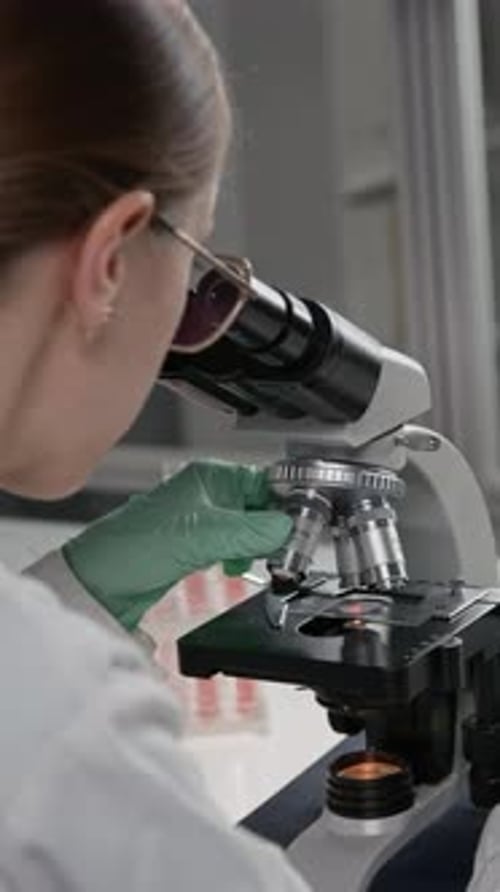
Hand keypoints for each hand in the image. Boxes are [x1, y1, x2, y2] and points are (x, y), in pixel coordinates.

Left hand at [63, 461, 291, 630]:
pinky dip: (240, 555)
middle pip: (259, 505)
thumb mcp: (202, 536)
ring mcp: (201, 519)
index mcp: (208, 477)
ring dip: (258, 544)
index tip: (306, 522)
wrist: (100, 583)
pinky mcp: (194, 544)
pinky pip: (232, 544)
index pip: (264, 481)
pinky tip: (234, 566)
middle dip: (274, 527)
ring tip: (260, 558)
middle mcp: (206, 493)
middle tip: (287, 547)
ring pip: (248, 527)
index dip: (286, 501)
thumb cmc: (133, 546)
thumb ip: (250, 531)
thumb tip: (287, 527)